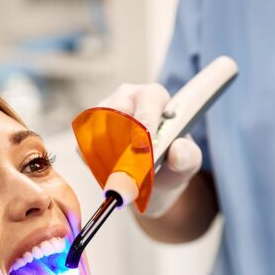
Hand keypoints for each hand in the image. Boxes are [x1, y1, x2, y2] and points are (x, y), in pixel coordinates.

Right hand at [98, 83, 202, 217]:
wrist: (149, 178)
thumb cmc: (170, 162)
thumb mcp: (188, 162)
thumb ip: (188, 156)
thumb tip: (177, 150)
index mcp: (154, 97)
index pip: (148, 101)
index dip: (145, 122)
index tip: (143, 146)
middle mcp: (126, 97)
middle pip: (117, 113)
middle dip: (123, 145)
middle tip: (131, 171)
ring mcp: (103, 112)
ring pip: (98, 132)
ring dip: (110, 158)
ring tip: (125, 176)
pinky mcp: (86, 131)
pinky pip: (85, 147)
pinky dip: (96, 164)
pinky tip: (111, 174)